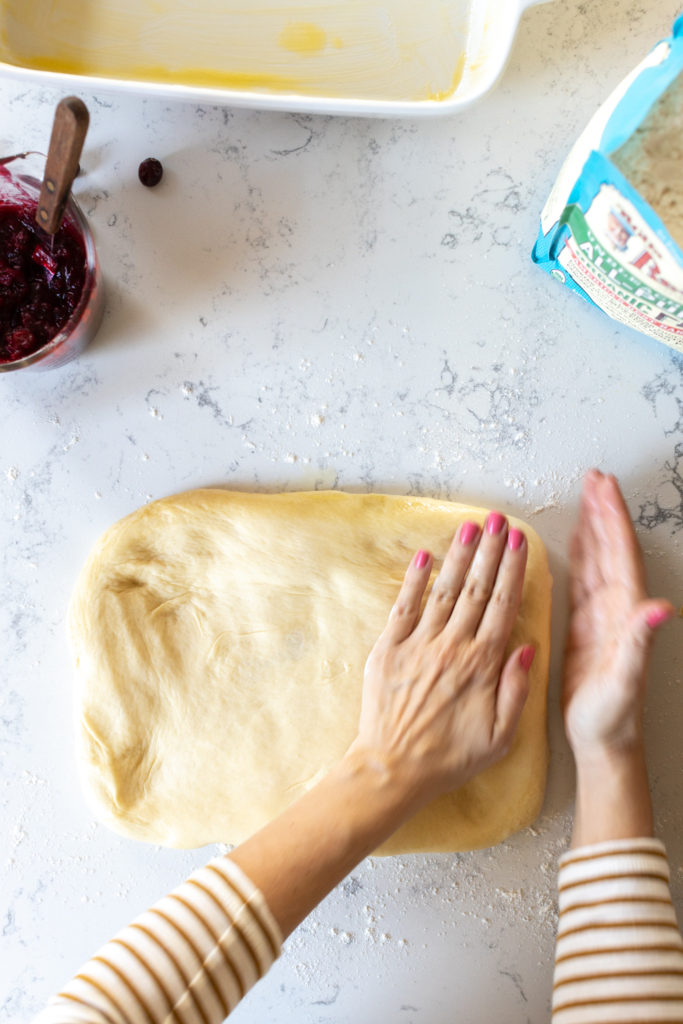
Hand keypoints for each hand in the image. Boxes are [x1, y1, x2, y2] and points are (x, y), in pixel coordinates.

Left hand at [348, 512, 534, 807]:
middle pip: (476, 589)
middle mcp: (452, 647)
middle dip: (489, 551)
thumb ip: (517, 690)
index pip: (503, 606)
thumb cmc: (449, 758)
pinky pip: (404, 606)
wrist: (393, 769)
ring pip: (443, 591)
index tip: (519, 542)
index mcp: (482, 665)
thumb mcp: (500, 737)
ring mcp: (418, 644)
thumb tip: (526, 647)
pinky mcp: (389, 648)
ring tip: (469, 527)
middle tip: (497, 520)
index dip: (512, 570)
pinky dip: (414, 580)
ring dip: (458, 556)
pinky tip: (424, 556)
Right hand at [563, 470, 673, 759]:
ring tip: (586, 497)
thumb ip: (640, 642)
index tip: (603, 488)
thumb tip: (660, 607)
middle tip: (594, 479)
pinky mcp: (584, 627)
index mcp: (625, 613)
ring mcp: (601, 616)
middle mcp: (617, 609)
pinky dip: (578, 555)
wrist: (603, 741)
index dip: (612, 519)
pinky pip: (581, 580)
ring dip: (592, 527)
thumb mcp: (625, 681)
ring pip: (597, 559)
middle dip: (603, 512)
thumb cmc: (612, 716)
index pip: (619, 555)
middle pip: (610, 548)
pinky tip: (574, 541)